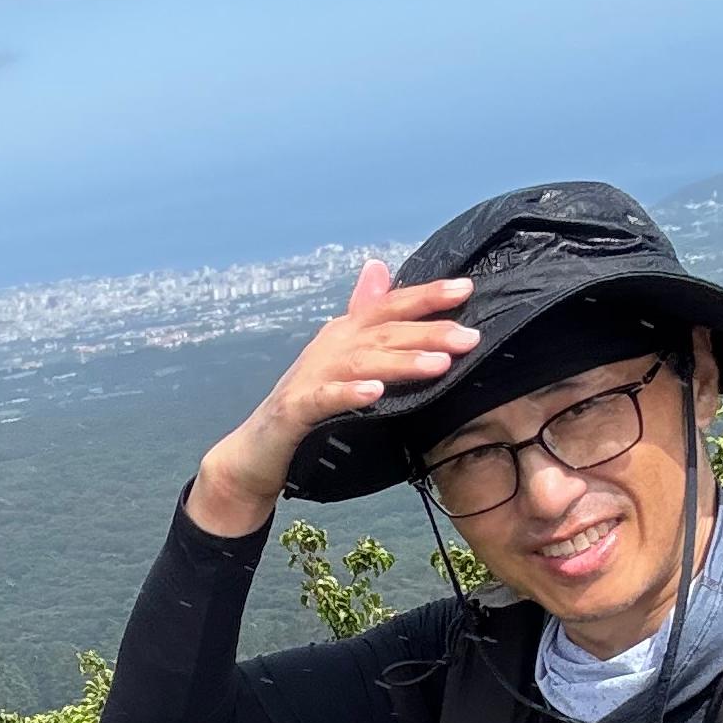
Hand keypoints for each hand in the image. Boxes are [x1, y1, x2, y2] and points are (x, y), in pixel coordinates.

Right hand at [186, 260, 481, 537]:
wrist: (254, 455)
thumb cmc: (305, 409)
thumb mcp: (339, 361)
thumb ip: (364, 320)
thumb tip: (379, 267)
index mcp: (342, 335)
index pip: (387, 307)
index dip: (425, 296)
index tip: (465, 290)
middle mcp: (327, 348)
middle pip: (381, 333)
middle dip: (427, 332)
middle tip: (468, 338)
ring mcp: (308, 378)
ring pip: (360, 363)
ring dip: (399, 362)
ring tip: (438, 365)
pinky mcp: (292, 411)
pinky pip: (324, 399)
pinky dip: (349, 394)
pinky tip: (375, 393)